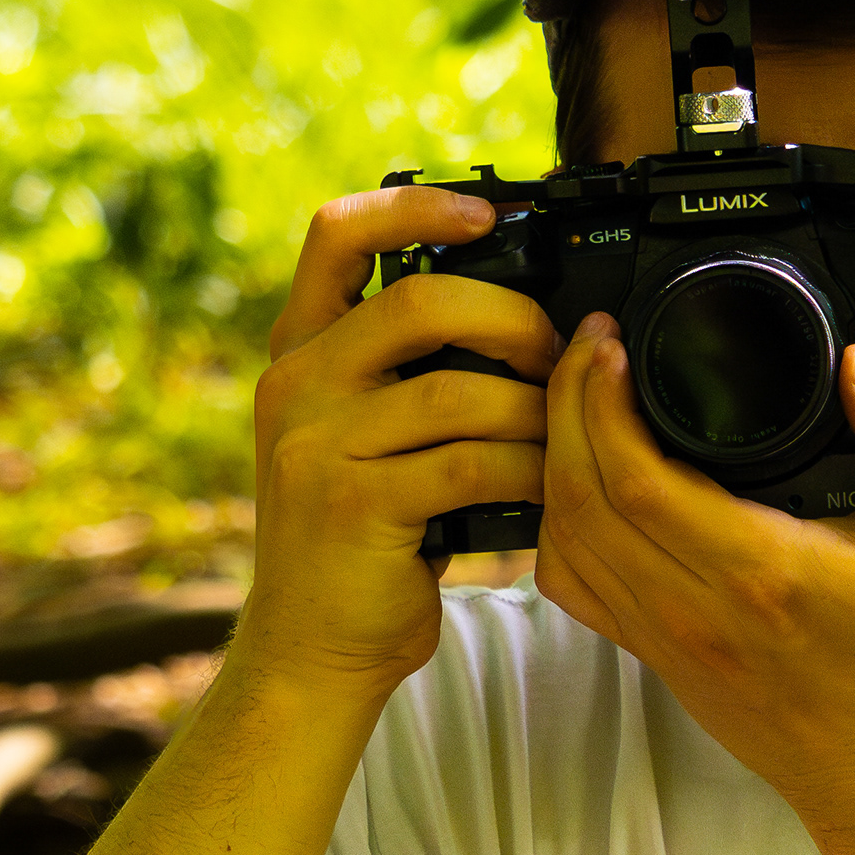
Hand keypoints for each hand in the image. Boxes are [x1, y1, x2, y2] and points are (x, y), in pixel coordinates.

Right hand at [239, 187, 558, 695]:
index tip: (486, 214)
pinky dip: (526, 471)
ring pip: (457, 390)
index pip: (336, 236)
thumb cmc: (359, 541)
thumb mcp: (359, 436)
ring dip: (532, 410)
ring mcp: (317, 444)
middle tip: (555, 355)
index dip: (413, 206)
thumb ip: (401, 373)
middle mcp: (295, 385)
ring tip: (560, 435)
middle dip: (510, 320)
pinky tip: (544, 487)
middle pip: (417, 303)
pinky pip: (470, 462)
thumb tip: (516, 315)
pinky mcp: (353, 503)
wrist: (311, 648)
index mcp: (297, 352)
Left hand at [531, 314, 854, 829]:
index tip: (609, 345)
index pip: (636, 478)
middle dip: (566, 407)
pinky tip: (575, 476)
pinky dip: (553, 522)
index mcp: (757, 570)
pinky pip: (569, 583)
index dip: (601, 402)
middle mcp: (693, 608)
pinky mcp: (648, 654)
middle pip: (579, 497)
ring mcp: (661, 637)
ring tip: (577, 396)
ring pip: (563, 538)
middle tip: (586, 349)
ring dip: (553, 456)